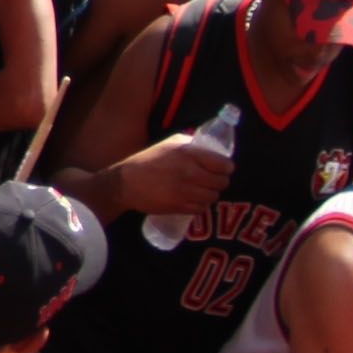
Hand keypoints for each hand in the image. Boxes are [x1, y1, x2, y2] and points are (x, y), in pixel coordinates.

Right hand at [106, 129, 236, 216]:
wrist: (126, 183)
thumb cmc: (146, 160)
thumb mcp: (168, 144)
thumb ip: (190, 144)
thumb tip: (208, 148)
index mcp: (189, 154)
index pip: (224, 164)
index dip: (226, 167)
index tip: (222, 168)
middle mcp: (191, 173)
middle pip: (222, 182)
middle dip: (220, 181)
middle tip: (212, 180)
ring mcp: (186, 192)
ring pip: (213, 196)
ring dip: (211, 193)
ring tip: (202, 190)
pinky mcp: (181, 207)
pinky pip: (202, 208)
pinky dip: (201, 204)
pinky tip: (193, 199)